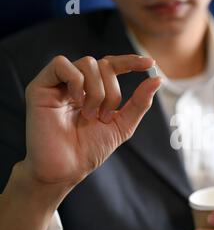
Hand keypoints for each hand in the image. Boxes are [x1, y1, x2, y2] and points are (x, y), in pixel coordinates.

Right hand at [21, 54, 160, 191]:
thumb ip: (139, 102)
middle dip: (112, 91)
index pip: (112, 65)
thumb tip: (157, 79)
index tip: (150, 63)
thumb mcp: (122, 124)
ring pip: (87, 63)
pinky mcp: (40, 87)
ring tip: (89, 115)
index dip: (130, 61)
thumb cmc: (91, 149)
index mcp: (93, 90)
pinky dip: (76, 81)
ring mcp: (58, 84)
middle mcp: (76, 84)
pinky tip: (77, 102)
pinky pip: (61, 64)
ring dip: (97, 91)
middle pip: (104, 65)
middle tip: (103, 116)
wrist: (67, 168)